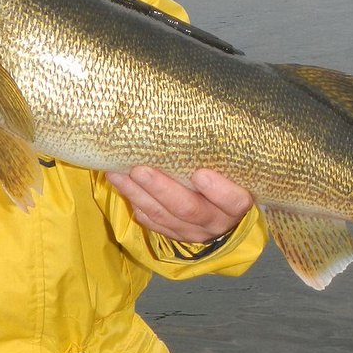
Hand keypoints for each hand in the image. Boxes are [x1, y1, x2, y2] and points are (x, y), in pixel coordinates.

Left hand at [106, 166, 252, 243]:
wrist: (220, 210)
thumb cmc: (225, 175)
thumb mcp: (230, 167)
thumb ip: (217, 154)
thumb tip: (192, 118)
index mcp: (235, 205)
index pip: (234, 202)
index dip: (218, 190)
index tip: (200, 173)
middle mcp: (215, 222)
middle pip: (188, 209)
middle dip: (161, 189)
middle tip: (139, 169)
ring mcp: (193, 231)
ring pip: (163, 216)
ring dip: (138, 194)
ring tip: (118, 173)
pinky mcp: (174, 235)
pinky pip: (152, 222)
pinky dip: (136, 203)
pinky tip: (122, 186)